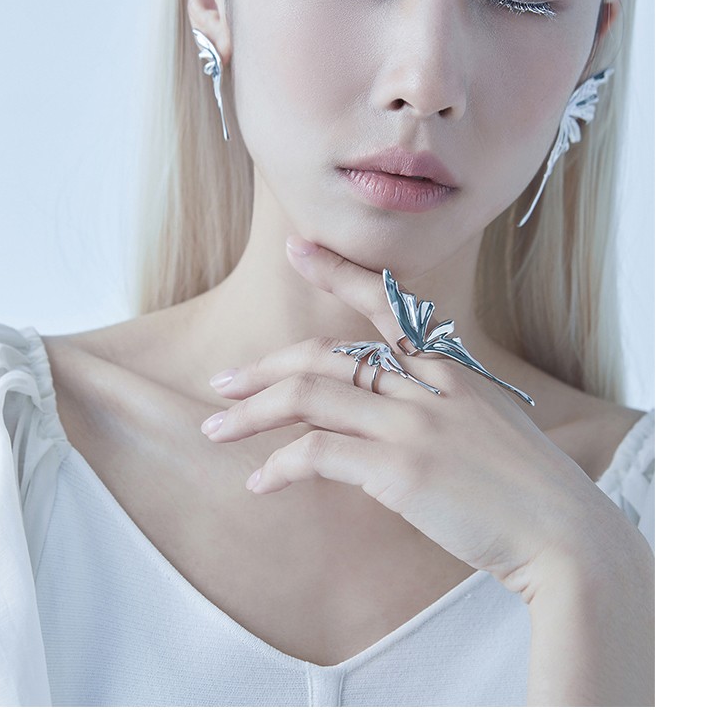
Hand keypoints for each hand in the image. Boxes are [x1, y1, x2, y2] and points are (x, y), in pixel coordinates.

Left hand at [202, 237, 615, 593]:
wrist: (568, 535)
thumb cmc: (530, 487)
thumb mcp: (488, 424)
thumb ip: (438, 407)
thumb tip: (385, 412)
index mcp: (449, 367)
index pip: (386, 303)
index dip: (336, 272)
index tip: (295, 248)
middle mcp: (426, 384)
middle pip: (324, 356)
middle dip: (264, 367)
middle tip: (221, 382)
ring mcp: (413, 422)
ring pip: (309, 395)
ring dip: (252, 413)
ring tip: (215, 430)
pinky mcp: (401, 468)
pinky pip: (318, 453)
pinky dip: (281, 465)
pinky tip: (261, 483)